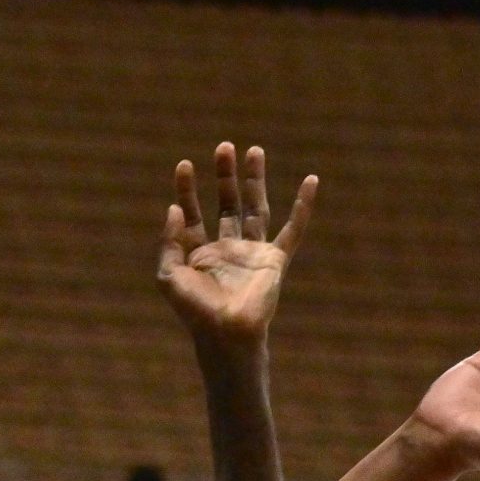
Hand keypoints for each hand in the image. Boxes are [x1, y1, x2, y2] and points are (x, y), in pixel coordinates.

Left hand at [156, 143, 316, 350]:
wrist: (226, 333)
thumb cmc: (195, 311)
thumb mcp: (168, 275)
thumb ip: (169, 241)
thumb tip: (174, 208)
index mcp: (200, 252)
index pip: (193, 212)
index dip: (187, 189)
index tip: (185, 165)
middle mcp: (227, 248)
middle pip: (227, 203)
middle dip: (225, 176)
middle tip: (225, 147)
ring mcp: (252, 252)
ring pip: (256, 208)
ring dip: (255, 180)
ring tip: (254, 149)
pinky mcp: (275, 259)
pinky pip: (293, 228)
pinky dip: (303, 206)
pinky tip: (311, 182)